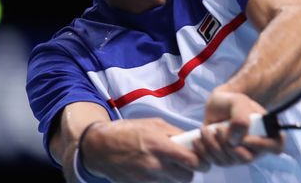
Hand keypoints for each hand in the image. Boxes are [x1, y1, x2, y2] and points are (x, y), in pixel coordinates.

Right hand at [80, 118, 209, 181]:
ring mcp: (147, 179)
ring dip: (175, 176)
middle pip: (187, 177)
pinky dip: (162, 180)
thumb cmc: (127, 131)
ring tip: (167, 165)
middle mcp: (155, 165)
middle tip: (184, 163)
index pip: (192, 162)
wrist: (99, 147)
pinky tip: (155, 170)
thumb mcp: (153, 124)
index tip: (201, 159)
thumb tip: (192, 140)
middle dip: (189, 170)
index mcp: (160, 146)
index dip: (201, 161)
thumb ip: (175, 133)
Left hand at [193, 88, 283, 166]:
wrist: (217, 105)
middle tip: (218, 129)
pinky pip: (216, 162)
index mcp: (267, 133)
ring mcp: (239, 156)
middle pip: (247, 158)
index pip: (275, 147)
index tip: (245, 138)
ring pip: (229, 161)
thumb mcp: (238, 101)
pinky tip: (202, 137)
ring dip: (214, 144)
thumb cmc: (232, 102)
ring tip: (207, 129)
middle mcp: (255, 148)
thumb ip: (241, 118)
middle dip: (230, 144)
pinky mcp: (224, 159)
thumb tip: (235, 141)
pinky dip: (206, 149)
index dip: (262, 146)